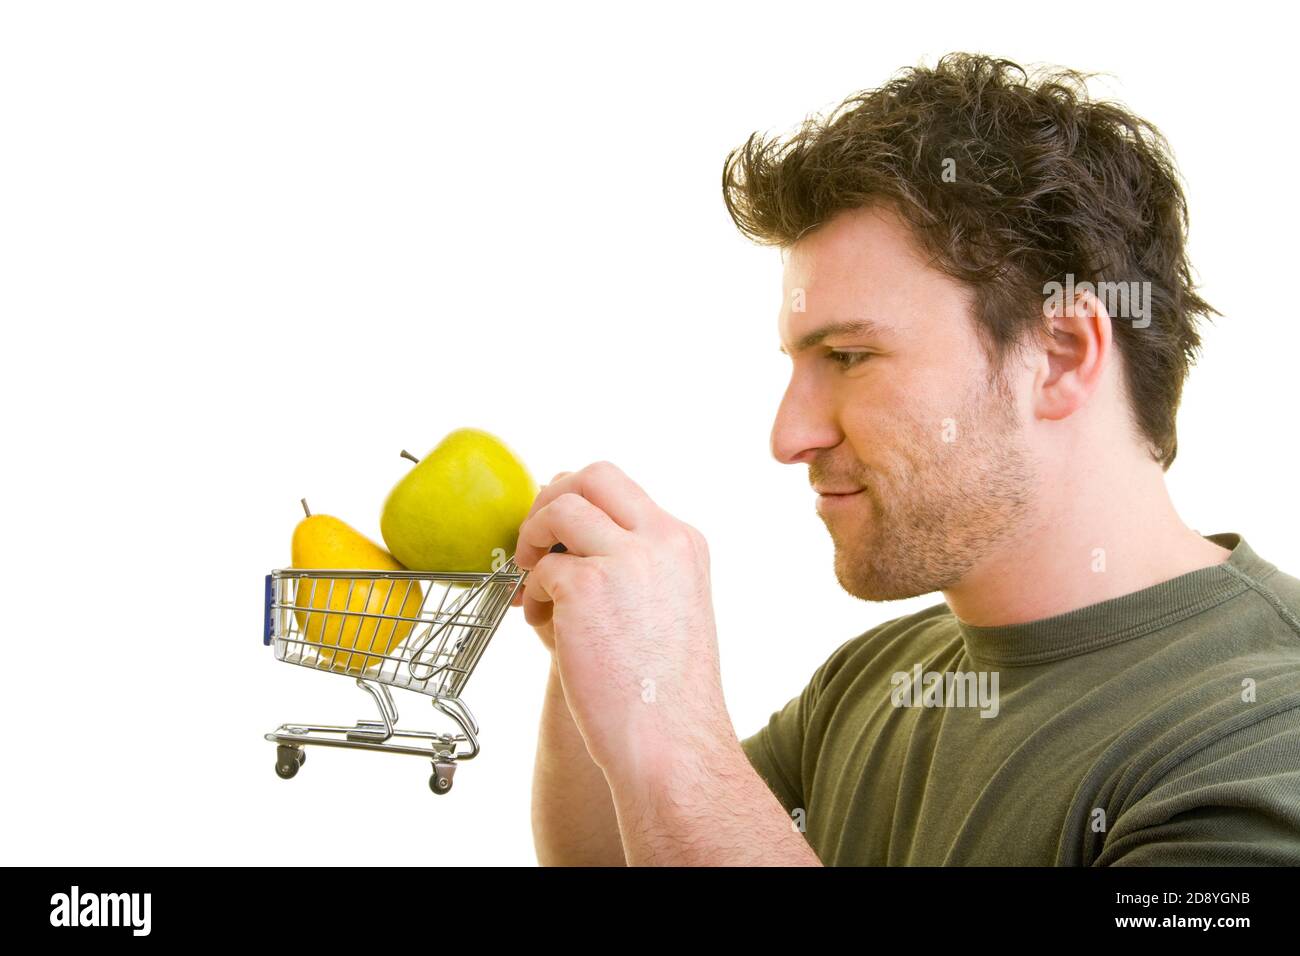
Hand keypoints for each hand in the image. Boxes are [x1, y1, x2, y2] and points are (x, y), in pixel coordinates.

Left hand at [511, 461, 731, 783]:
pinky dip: (533, 593)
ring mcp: (625, 558)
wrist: (670, 741)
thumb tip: (555, 538)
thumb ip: (623, 565)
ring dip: (533, 538)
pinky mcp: (587, 586)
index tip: (561, 535)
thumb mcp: (664, 606)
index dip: (581, 502)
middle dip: (552, 498)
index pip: (622, 490)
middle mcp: (660, 539)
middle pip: (593, 475)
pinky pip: (541, 569)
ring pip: (560, 507)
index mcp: (683, 542)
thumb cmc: (661, 690)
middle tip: (536, 541)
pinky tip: (544, 625)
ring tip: (534, 581)